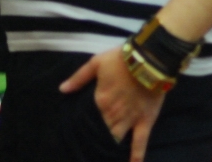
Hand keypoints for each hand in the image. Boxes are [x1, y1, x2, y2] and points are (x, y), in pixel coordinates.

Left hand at [59, 47, 164, 161]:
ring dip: (110, 147)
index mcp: (100, 101)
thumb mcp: (95, 63)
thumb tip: (62, 89)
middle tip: (90, 149)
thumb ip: (78, 78)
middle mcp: (113, 114)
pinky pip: (140, 142)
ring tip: (104, 156)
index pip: (89, 120)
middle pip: (102, 132)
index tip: (78, 136)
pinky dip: (137, 156)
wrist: (148, 59)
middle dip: (97, 140)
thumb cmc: (120, 59)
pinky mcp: (145, 121)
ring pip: (117, 139)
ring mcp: (130, 119)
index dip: (85, 128)